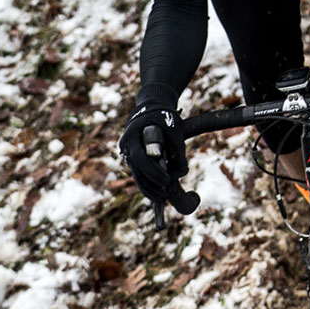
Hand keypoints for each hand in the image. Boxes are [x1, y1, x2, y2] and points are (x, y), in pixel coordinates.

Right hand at [119, 86, 198, 212]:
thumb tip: (182, 170)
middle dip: (151, 186)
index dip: (153, 172)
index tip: (167, 181)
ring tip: (163, 200)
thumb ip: (178, 147)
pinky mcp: (135, 160)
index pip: (140, 159)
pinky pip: (140, 175)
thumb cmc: (163, 117)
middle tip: (165, 196)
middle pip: (137, 172)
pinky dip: (148, 185)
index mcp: (132, 137)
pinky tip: (158, 195)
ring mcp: (129, 154)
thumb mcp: (173, 127)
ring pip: (137, 176)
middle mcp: (127, 148)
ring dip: (149, 189)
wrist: (150, 108)